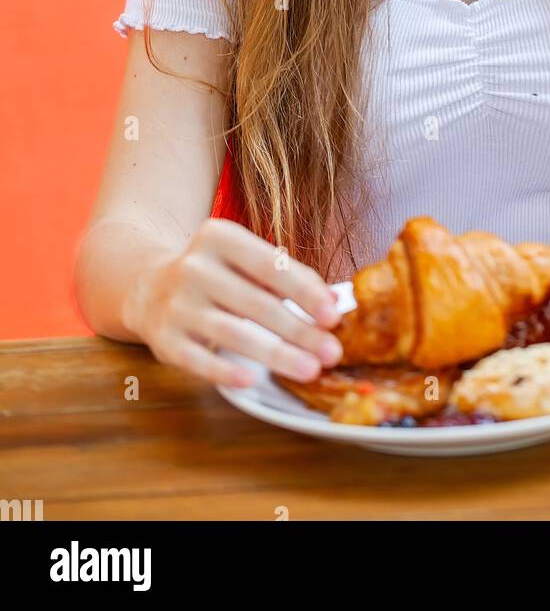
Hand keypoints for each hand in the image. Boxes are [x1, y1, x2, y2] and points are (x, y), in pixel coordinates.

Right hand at [123, 217, 343, 387]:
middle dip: (299, 330)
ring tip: (310, 369)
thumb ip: (286, 275)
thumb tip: (333, 300)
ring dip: (276, 354)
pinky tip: (251, 381)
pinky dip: (224, 370)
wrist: (146, 286)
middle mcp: (194, 267)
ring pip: (233, 333)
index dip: (304, 291)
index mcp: (219, 237)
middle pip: (257, 303)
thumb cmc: (214, 274)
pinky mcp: (163, 339)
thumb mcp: (243, 260)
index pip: (270, 266)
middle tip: (332, 352)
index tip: (333, 315)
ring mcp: (176, 304)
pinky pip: (197, 359)